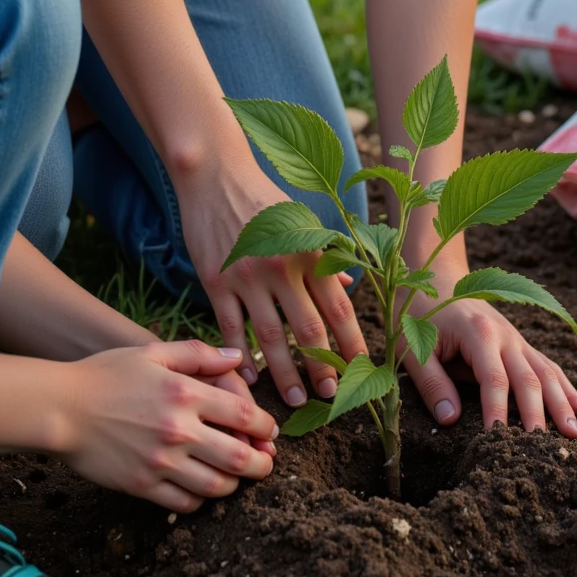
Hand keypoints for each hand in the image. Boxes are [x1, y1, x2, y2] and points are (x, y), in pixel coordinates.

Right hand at [60, 340, 278, 510]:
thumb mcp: (152, 352)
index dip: (264, 426)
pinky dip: (201, 500)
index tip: (270, 430)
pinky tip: (203, 489)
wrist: (62, 407)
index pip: (242, 415)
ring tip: (237, 478)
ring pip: (215, 486)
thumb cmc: (107, 373)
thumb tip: (237, 356)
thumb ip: (198, 353)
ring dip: (235, 485)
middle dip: (261, 464)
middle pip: (237, 457)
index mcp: (184, 393)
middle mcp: (178, 430)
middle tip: (266, 463)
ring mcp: (160, 461)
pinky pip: (184, 503)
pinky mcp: (142, 485)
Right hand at [178, 161, 366, 408]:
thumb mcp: (300, 218)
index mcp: (309, 250)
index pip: (339, 307)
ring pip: (271, 337)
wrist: (214, 175)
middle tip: (330, 396)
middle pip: (309, 329)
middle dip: (322, 368)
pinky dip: (241, 357)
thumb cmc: (262, 197)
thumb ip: (323, 253)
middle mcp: (282, 265)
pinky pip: (231, 328)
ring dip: (285, 373)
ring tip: (294, 400)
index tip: (361, 370)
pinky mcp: (216, 281)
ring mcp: (247, 276)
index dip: (352, 343)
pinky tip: (248, 380)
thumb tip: (347, 283)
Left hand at [402, 294, 576, 436]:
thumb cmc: (419, 312)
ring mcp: (516, 338)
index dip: (497, 411)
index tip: (499, 441)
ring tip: (575, 434)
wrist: (436, 274)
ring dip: (562, 402)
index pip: (493, 379)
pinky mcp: (520, 343)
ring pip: (546, 371)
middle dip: (539, 414)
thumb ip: (431, 381)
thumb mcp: (413, 345)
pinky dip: (565, 385)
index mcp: (478, 333)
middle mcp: (505, 334)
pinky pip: (547, 364)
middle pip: (528, 378)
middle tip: (545, 449)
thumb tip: (450, 420)